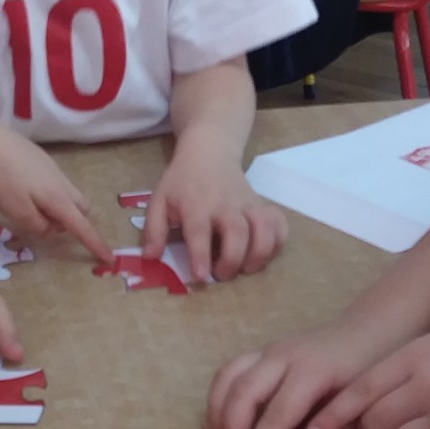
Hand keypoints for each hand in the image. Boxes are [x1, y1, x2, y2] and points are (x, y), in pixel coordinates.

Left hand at [0, 121, 112, 265]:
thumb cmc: (2, 178)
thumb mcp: (17, 211)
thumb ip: (38, 226)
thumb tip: (50, 229)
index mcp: (59, 199)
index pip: (83, 227)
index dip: (96, 245)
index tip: (110, 260)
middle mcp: (63, 183)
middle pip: (81, 209)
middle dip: (74, 223)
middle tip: (43, 225)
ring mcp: (54, 169)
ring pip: (69, 196)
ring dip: (58, 209)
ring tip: (29, 208)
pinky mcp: (43, 161)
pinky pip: (56, 184)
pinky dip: (48, 196)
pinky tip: (23, 190)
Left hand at [145, 139, 286, 282]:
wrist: (209, 152)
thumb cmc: (182, 181)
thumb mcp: (159, 200)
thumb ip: (154, 229)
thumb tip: (150, 257)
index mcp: (196, 204)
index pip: (199, 231)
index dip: (201, 255)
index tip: (201, 276)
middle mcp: (225, 204)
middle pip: (238, 232)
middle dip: (233, 259)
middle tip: (222, 275)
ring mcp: (247, 204)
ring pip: (264, 229)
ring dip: (259, 254)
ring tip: (246, 269)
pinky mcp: (262, 204)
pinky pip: (279, 223)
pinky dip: (278, 241)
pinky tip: (265, 253)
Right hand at [208, 318, 398, 428]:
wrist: (363, 333)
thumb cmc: (365, 372)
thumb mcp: (356, 407)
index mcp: (312, 372)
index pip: (277, 414)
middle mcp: (283, 357)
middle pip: (243, 393)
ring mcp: (267, 350)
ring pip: (228, 378)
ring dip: (217, 414)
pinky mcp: (259, 351)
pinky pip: (228, 371)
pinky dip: (218, 397)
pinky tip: (222, 422)